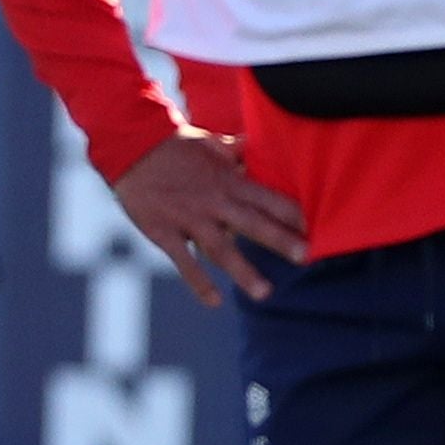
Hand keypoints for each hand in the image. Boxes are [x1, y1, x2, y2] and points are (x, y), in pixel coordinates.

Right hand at [112, 129, 308, 304]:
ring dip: (243, 271)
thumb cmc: (174, 144)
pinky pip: (184, 261)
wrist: (130, 148)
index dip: (292, 212)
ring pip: (221, 249)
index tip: (315, 227)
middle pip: (253, 223)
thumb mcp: (211, 141)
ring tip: (265, 292)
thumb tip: (259, 143)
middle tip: (305, 256)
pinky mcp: (165, 232)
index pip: (267, 198)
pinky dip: (198, 283)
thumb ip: (237, 150)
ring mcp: (189, 219)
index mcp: (228, 180)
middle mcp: (213, 202)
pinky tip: (214, 302)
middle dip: (280, 240)